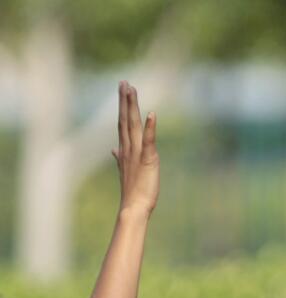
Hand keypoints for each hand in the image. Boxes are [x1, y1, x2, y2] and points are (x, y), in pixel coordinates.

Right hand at [113, 81, 157, 214]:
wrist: (134, 208)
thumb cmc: (133, 191)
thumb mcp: (126, 171)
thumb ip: (120, 158)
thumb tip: (113, 150)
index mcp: (125, 150)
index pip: (122, 124)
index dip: (122, 107)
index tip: (122, 91)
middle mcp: (128, 149)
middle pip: (125, 120)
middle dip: (125, 100)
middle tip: (124, 82)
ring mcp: (137, 153)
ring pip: (134, 125)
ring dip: (132, 107)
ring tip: (131, 89)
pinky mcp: (148, 160)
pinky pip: (149, 141)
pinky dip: (151, 128)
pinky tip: (152, 114)